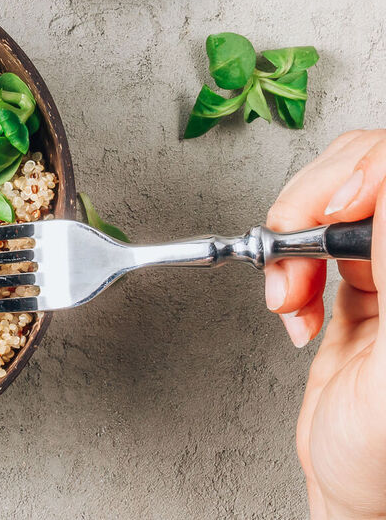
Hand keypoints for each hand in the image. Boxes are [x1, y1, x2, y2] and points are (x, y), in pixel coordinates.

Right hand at [265, 129, 385, 517]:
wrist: (361, 497)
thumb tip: (382, 181)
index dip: (364, 174)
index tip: (333, 209)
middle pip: (365, 174)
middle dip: (313, 205)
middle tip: (293, 248)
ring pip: (333, 203)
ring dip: (290, 241)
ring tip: (287, 291)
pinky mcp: (363, 290)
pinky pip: (314, 247)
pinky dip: (286, 269)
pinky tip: (292, 304)